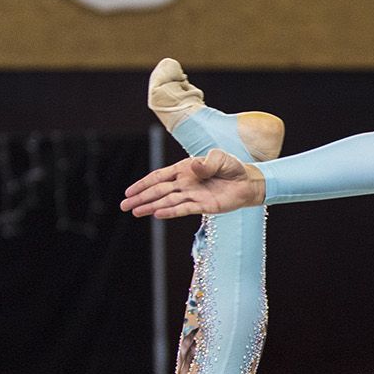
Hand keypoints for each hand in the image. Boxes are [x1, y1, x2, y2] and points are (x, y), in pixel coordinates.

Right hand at [120, 148, 264, 217]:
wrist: (248, 183)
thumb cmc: (232, 167)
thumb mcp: (220, 158)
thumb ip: (207, 163)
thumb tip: (193, 166)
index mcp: (184, 169)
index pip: (159, 177)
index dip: (143, 184)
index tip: (129, 191)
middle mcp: (185, 183)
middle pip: (158, 191)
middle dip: (141, 198)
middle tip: (124, 206)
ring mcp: (192, 195)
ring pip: (167, 202)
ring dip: (151, 207)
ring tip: (135, 212)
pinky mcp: (202, 206)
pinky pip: (183, 209)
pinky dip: (170, 212)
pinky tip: (157, 215)